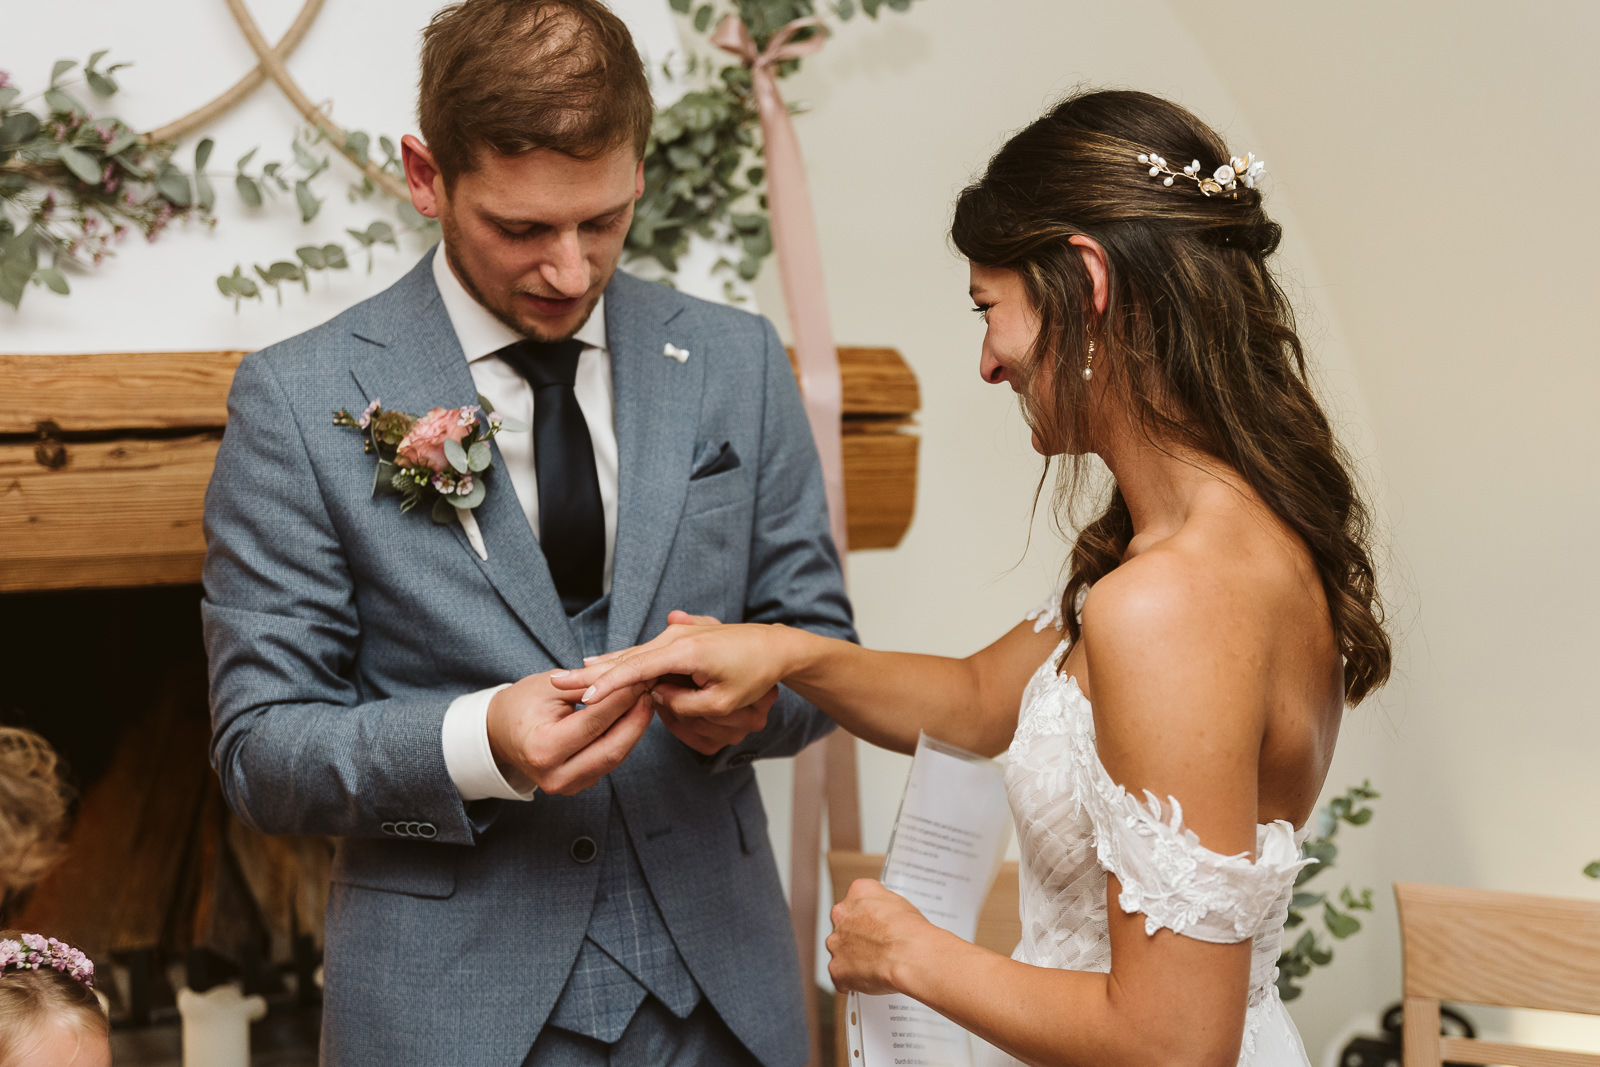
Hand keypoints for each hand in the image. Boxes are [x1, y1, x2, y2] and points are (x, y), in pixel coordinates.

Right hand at [486, 670, 652, 795]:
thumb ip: (587, 686)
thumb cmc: (523, 703)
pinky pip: (609, 760)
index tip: (640, 676)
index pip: (594, 722)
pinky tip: (633, 715)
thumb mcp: (550, 686)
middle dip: (637, 717)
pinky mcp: (580, 784)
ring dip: (635, 727)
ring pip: (615, 756)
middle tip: (652, 689)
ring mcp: (568, 785)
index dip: (621, 698)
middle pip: (612, 748)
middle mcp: (555, 776)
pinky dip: (624, 737)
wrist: (500, 732)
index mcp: (543, 749)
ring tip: (646, 698)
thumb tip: (628, 679)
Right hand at [552, 611, 794, 749]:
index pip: (636, 670)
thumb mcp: (723, 702)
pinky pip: (645, 653)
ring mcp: (677, 634)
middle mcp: (676, 638)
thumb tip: (654, 698)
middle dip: (592, 672)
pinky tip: (601, 663)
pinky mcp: (680, 637)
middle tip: (556, 680)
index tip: (582, 695)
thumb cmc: (754, 675)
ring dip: (603, 666)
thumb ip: (683, 704)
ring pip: (633, 655)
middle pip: (626, 658)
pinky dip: (622, 661)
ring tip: (570, 674)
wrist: (776, 646)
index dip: (607, 684)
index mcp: (685, 652)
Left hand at [826, 878, 934, 995]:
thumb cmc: (910, 930)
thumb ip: (883, 907)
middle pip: (844, 926)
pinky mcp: (836, 968)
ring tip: (877, 965)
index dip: (868, 917)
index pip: (856, 901)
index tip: (875, 925)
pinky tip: (872, 979)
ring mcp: (836, 943)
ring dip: (854, 958)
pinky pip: (842, 976)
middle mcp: (841, 915)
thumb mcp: (900, 903)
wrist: (909, 954)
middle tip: (876, 947)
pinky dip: (854, 981)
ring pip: (841, 951)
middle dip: (857, 937)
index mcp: (858, 893)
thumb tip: (885, 917)